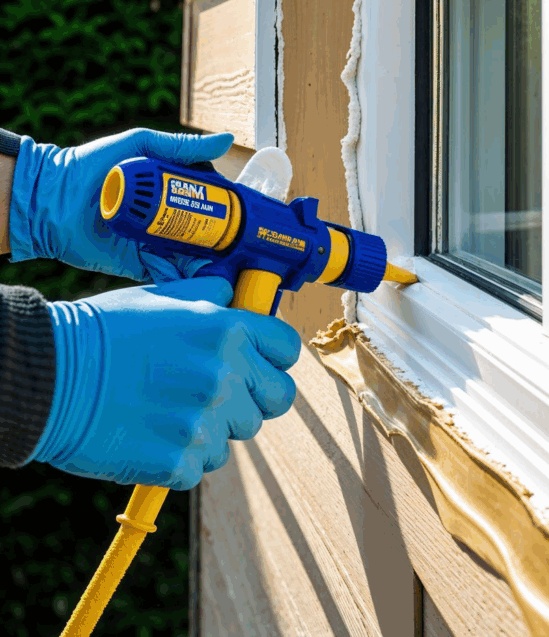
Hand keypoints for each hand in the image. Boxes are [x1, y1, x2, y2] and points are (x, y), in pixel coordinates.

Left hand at [9, 127, 233, 283]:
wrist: (50, 199)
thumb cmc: (91, 164)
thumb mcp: (141, 145)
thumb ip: (182, 147)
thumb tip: (227, 140)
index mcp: (166, 192)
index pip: (206, 202)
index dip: (227, 211)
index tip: (247, 218)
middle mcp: (162, 219)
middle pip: (202, 234)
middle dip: (221, 243)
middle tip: (240, 248)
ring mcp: (151, 243)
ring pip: (188, 257)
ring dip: (206, 264)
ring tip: (225, 269)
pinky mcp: (136, 265)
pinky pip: (165, 275)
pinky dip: (181, 279)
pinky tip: (198, 281)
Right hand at [30, 276, 300, 488]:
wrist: (49, 377)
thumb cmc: (103, 331)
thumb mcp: (161, 296)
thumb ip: (208, 296)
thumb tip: (235, 293)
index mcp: (225, 329)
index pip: (287, 349)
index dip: (275, 357)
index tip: (260, 363)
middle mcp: (224, 374)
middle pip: (276, 399)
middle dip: (253, 397)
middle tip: (216, 393)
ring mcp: (204, 422)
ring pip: (238, 435)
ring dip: (213, 427)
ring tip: (169, 410)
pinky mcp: (179, 462)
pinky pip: (202, 466)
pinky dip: (181, 458)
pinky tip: (151, 434)